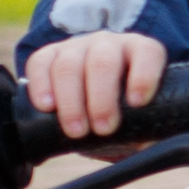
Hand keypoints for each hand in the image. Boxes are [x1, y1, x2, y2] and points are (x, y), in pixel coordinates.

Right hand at [25, 30, 167, 139]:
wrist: (92, 98)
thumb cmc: (124, 108)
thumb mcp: (142, 114)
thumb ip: (147, 126)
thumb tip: (143, 144)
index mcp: (141, 52)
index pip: (148, 54)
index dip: (144, 76)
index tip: (137, 103)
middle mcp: (109, 44)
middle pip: (103, 62)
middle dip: (102, 99)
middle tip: (103, 129)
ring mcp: (77, 46)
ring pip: (69, 65)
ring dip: (71, 101)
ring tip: (76, 130)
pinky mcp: (48, 54)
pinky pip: (40, 63)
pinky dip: (41, 86)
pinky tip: (46, 107)